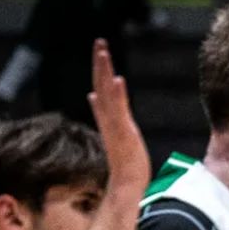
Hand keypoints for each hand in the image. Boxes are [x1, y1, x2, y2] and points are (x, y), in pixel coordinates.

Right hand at [87, 39, 149, 194]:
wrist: (127, 187)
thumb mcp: (123, 145)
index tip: (100, 61)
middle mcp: (109, 121)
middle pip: (101, 87)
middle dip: (100, 65)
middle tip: (100, 42)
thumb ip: (115, 130)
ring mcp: (114, 126)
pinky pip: (118, 109)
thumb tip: (104, 119)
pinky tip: (119, 79)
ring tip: (103, 50)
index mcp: (110, 124)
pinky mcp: (122, 132)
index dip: (100, 79)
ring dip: (104, 71)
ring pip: (106, 92)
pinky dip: (117, 94)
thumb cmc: (129, 171)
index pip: (102, 98)